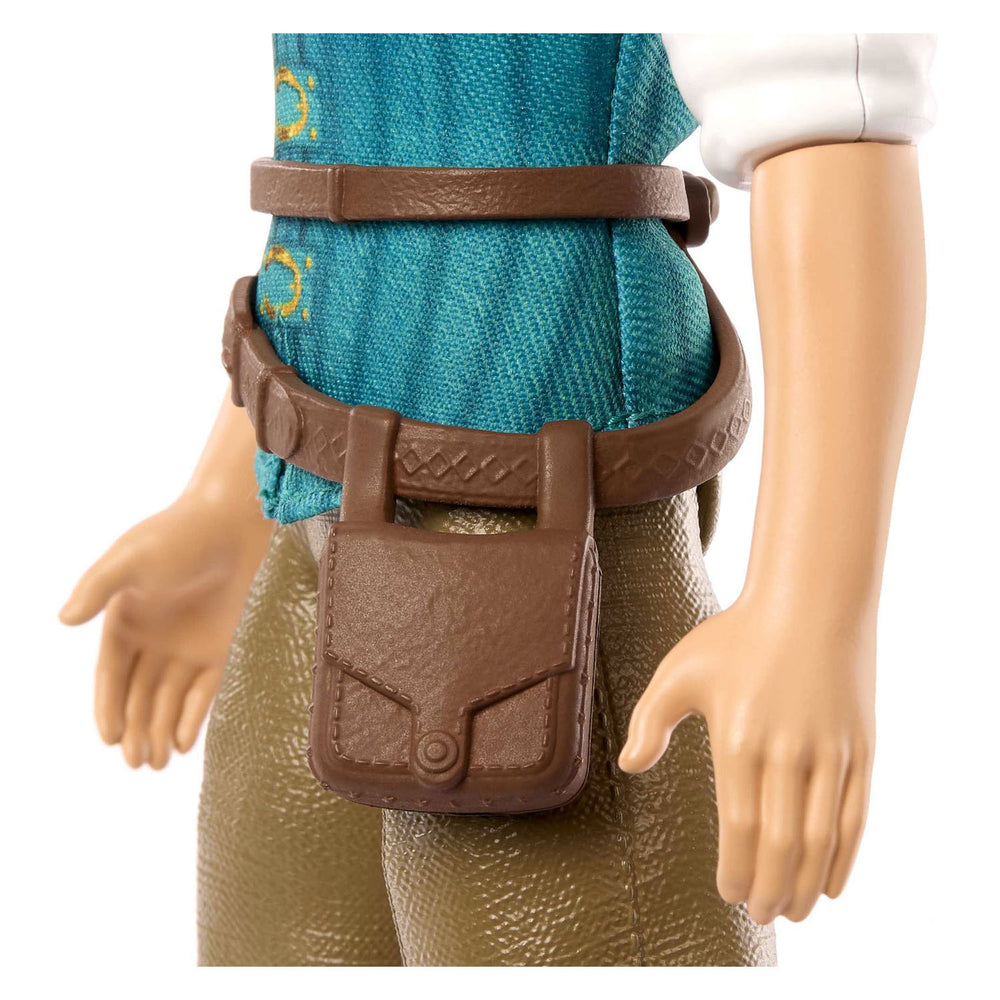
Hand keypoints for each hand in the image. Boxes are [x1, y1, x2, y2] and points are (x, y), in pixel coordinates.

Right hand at [60, 494, 272, 768]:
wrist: (236, 520)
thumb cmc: (180, 534)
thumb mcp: (132, 557)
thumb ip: (98, 588)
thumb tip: (64, 620)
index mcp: (124, 619)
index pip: (111, 673)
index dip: (108, 706)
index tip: (109, 738)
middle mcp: (153, 638)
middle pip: (138, 694)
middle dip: (135, 730)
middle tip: (136, 763)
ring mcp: (187, 644)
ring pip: (168, 699)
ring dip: (160, 731)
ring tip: (155, 764)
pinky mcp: (221, 646)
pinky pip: (204, 690)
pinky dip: (192, 716)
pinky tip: (184, 743)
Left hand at [619, 593, 875, 923]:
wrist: (810, 600)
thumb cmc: (738, 635)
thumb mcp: (681, 670)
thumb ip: (651, 721)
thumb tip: (630, 766)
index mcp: (739, 739)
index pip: (739, 828)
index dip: (736, 870)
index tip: (728, 893)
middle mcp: (788, 753)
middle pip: (782, 844)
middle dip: (769, 888)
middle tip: (760, 915)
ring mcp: (831, 752)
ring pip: (821, 839)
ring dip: (806, 884)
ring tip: (792, 910)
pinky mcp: (861, 747)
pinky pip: (856, 816)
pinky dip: (846, 857)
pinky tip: (832, 883)